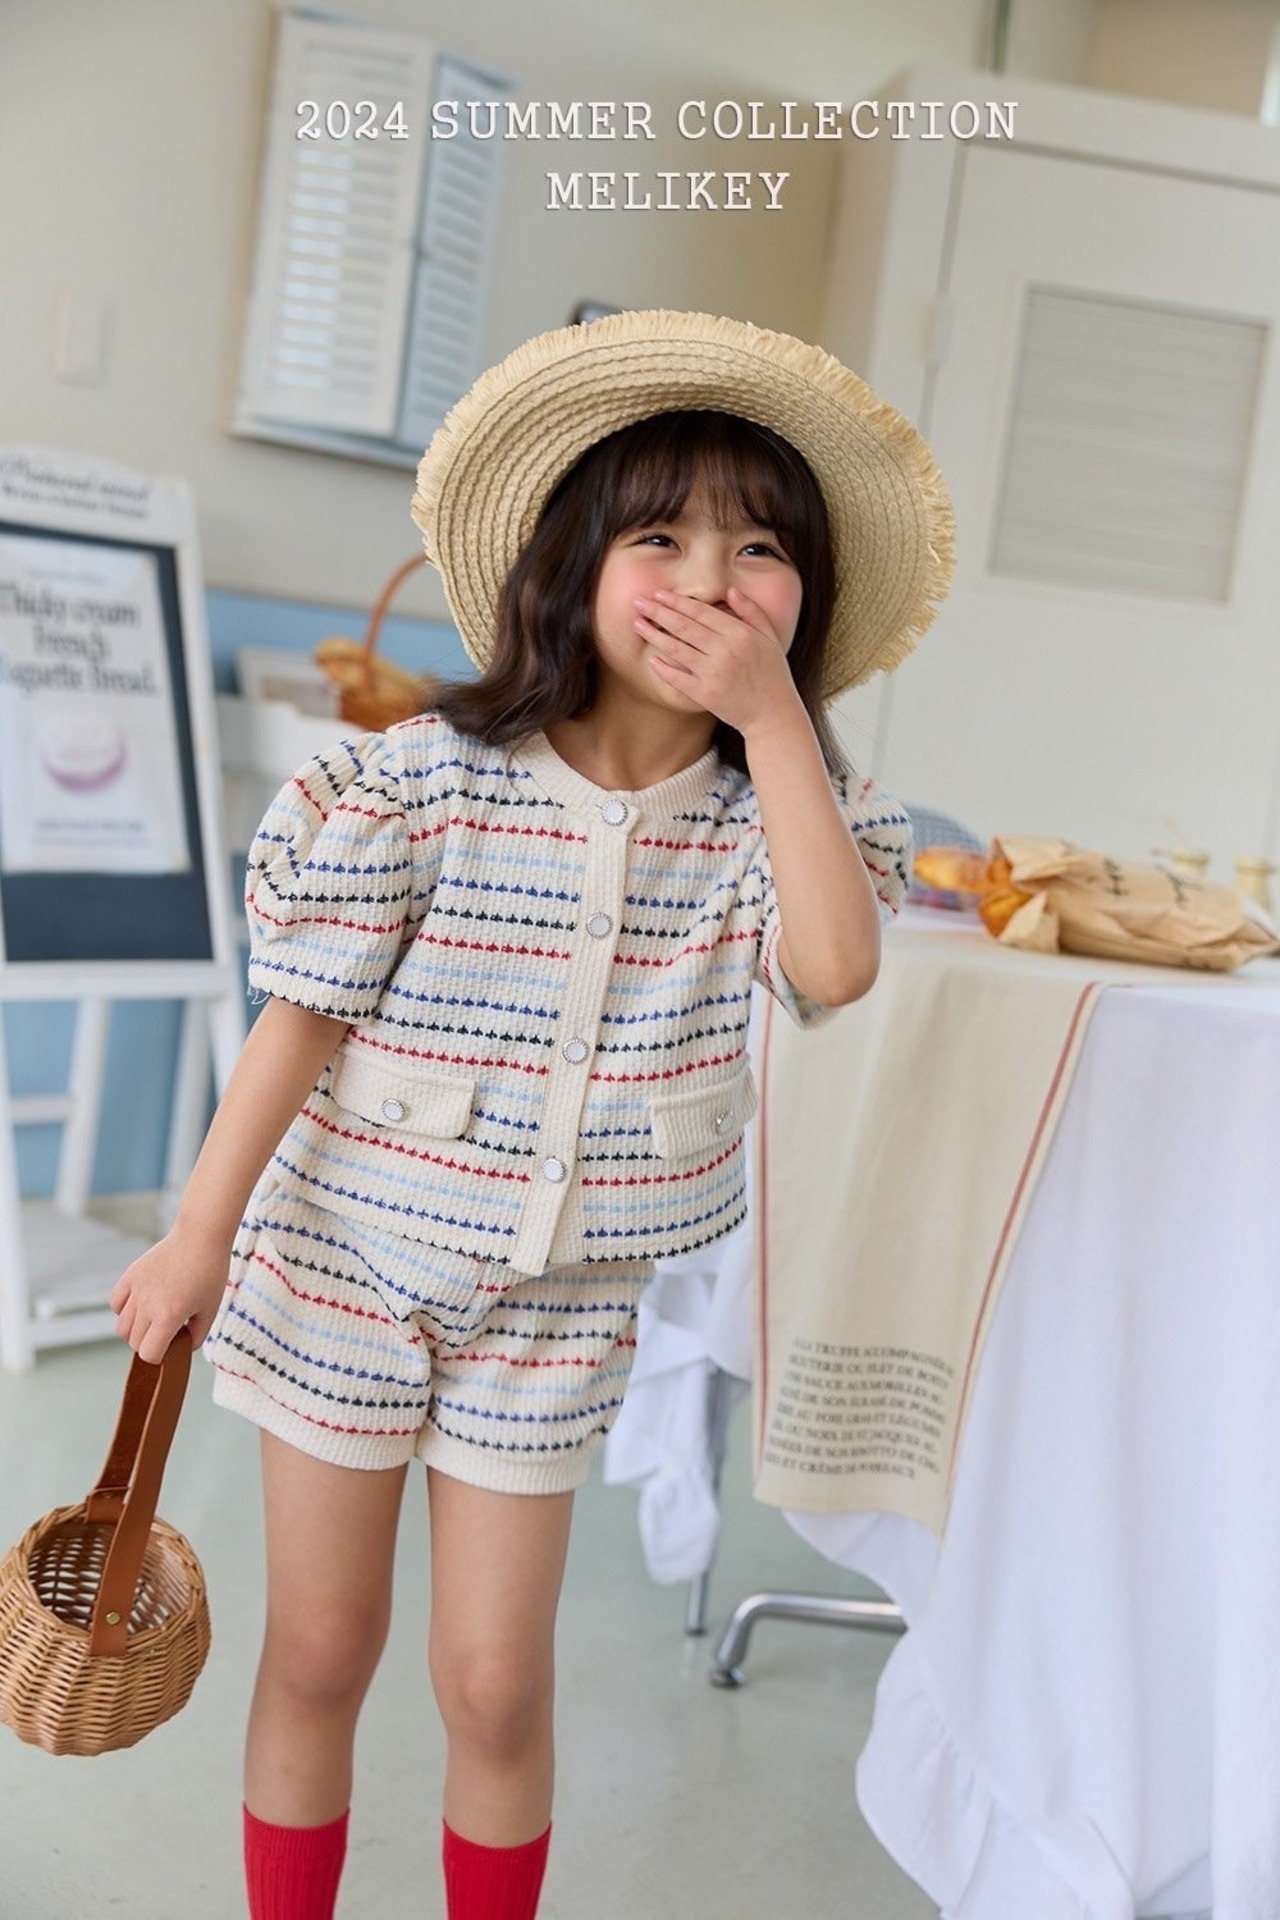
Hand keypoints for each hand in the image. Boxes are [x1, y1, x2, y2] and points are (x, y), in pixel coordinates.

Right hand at [108, 1229, 232, 1364]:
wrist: (200, 1237)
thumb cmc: (210, 1273)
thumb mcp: (210, 1309)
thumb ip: (196, 1336)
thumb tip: (182, 1348)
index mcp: (168, 1316)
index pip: (148, 1353)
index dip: (160, 1356)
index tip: (172, 1346)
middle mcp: (147, 1305)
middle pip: (134, 1342)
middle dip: (150, 1343)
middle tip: (168, 1331)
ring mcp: (136, 1289)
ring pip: (121, 1327)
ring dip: (136, 1330)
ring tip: (155, 1319)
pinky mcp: (130, 1275)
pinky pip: (115, 1303)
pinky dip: (124, 1310)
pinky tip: (142, 1304)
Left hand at [634, 587, 803, 734]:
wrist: (774, 715)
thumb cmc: (772, 675)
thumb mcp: (770, 638)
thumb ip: (751, 611)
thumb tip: (730, 591)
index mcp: (740, 633)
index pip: (702, 611)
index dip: (678, 602)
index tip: (659, 594)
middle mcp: (725, 650)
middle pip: (684, 626)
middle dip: (658, 612)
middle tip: (639, 602)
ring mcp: (714, 673)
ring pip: (677, 649)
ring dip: (654, 635)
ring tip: (638, 624)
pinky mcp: (705, 694)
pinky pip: (678, 677)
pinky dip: (663, 667)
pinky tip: (650, 658)